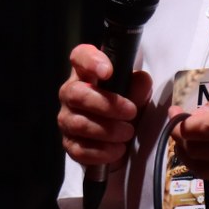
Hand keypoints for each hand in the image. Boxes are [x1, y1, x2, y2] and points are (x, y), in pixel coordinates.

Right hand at [57, 43, 152, 168]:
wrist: (119, 136)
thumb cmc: (125, 105)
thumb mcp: (137, 92)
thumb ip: (139, 85)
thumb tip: (141, 81)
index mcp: (86, 73)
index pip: (80, 56)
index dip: (91, 61)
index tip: (108, 71)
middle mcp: (70, 93)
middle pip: (77, 94)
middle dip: (106, 105)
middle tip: (131, 112)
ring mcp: (67, 119)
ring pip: (79, 124)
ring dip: (108, 130)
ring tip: (128, 132)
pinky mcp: (69, 144)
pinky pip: (80, 149)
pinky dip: (102, 151)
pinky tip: (118, 149)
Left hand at [170, 66, 208, 182]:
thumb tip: (198, 115)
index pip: (202, 130)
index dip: (180, 124)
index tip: (175, 113)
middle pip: (198, 151)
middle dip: (181, 138)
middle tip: (180, 124)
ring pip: (204, 170)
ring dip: (188, 155)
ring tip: (187, 139)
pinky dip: (204, 166)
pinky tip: (204, 152)